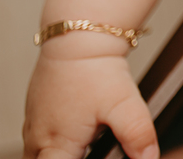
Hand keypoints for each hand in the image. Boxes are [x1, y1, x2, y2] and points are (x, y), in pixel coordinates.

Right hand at [23, 52, 157, 158]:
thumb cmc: (95, 70)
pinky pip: (42, 137)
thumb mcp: (124, 104)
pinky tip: (82, 127)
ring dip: (64, 152)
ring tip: (90, 138)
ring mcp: (33, 125)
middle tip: (93, 147)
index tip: (91, 155)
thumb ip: (137, 135)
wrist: (78, 37)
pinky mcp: (36, 111)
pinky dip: (59, 140)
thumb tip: (149, 157)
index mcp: (56, 146)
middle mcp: (37, 140)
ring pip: (41, 154)